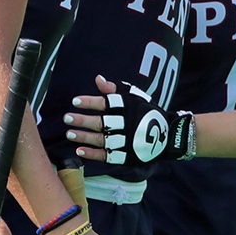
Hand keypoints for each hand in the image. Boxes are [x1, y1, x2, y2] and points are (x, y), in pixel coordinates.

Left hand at [65, 75, 191, 164]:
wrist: (169, 135)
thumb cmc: (146, 112)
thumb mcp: (135, 97)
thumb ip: (115, 89)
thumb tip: (98, 79)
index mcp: (129, 107)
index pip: (107, 103)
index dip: (91, 102)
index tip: (75, 101)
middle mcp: (127, 124)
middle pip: (102, 123)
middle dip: (83, 120)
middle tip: (66, 117)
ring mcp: (127, 141)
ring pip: (102, 140)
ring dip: (84, 137)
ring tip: (69, 134)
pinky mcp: (127, 156)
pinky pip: (108, 156)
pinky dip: (93, 154)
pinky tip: (79, 150)